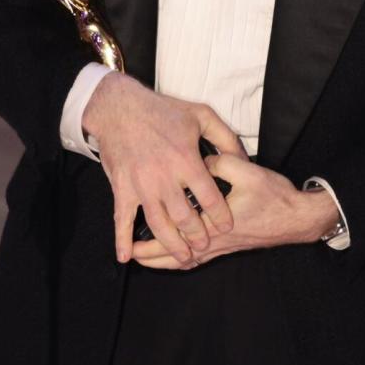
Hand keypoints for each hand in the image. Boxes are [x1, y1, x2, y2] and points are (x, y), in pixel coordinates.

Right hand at [82, 72, 248, 264]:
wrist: (120, 108)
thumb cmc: (162, 111)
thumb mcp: (201, 115)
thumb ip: (225, 137)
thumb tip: (244, 158)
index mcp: (186, 160)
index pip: (210, 197)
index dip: (220, 216)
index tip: (226, 226)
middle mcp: (164, 178)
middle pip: (185, 218)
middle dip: (198, 236)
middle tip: (205, 247)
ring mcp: (141, 186)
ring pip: (159, 225)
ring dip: (172, 245)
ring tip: (183, 257)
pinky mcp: (122, 189)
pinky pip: (122, 219)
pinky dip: (122, 240)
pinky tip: (126, 256)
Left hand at [131, 153, 339, 270]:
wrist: (298, 218)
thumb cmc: (274, 197)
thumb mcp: (246, 171)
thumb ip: (218, 163)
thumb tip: (196, 160)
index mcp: (214, 221)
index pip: (176, 228)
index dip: (154, 226)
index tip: (135, 221)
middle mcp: (214, 240)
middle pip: (174, 253)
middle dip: (150, 253)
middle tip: (129, 253)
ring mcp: (222, 248)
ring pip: (185, 261)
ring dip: (163, 261)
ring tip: (143, 259)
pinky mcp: (229, 247)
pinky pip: (199, 261)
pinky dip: (182, 261)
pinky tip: (176, 259)